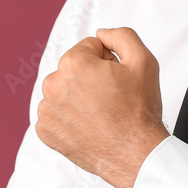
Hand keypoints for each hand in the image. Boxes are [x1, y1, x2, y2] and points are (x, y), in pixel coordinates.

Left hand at [35, 27, 170, 187]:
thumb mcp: (143, 60)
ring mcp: (47, 110)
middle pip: (73, 69)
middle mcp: (53, 85)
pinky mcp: (45, 131)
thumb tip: (101, 34)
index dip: (107, 61)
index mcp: (73, 64)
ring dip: (78, 97)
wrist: (134, 153)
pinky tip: (87, 125)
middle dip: (90, 78)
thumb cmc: (138, 112)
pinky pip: (55, 115)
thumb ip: (121, 36)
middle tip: (110, 98)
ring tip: (99, 113)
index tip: (116, 80)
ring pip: (63, 91)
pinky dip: (69, 118)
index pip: (89, 48)